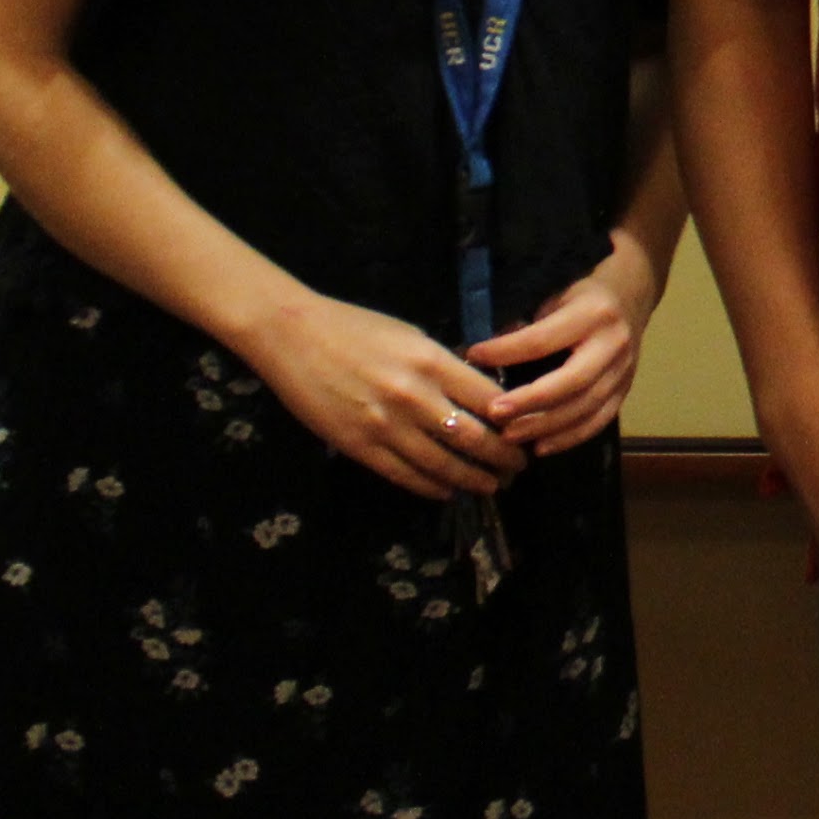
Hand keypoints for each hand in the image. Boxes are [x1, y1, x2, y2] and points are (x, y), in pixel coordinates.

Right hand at [248, 291, 528, 501]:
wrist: (293, 337)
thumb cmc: (355, 328)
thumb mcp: (411, 335)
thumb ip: (443, 365)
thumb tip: (479, 391)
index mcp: (431, 362)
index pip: (489, 399)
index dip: (514, 422)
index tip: (526, 432)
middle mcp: (414, 397)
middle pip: (474, 438)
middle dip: (502, 458)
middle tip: (517, 469)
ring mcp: (386, 425)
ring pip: (443, 465)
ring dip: (473, 479)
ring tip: (491, 486)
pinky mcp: (360, 446)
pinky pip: (405, 475)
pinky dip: (432, 487)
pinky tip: (447, 490)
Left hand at [471, 229, 662, 459]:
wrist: (629, 298)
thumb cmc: (579, 296)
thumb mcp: (553, 295)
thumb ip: (525, 322)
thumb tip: (485, 353)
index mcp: (593, 313)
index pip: (543, 339)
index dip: (506, 351)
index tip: (474, 356)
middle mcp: (614, 344)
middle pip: (572, 381)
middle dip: (530, 400)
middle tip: (494, 412)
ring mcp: (624, 371)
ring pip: (586, 407)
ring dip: (545, 426)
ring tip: (509, 435)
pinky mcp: (625, 391)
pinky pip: (598, 421)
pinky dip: (569, 438)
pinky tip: (540, 447)